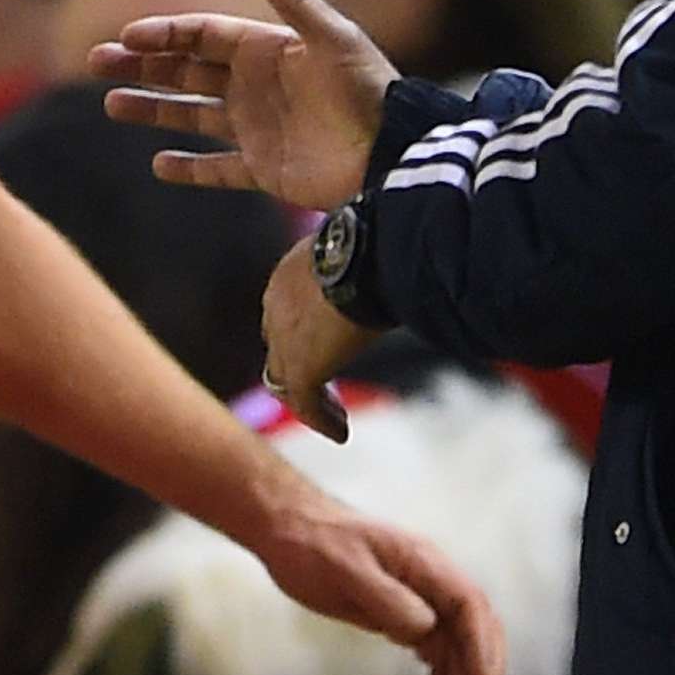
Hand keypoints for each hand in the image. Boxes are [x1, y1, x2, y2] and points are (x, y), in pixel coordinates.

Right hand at [90, 0, 397, 210]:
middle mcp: (255, 87)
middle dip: (142, 67)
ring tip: (111, 105)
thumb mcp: (333, 38)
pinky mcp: (265, 171)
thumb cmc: (368, 90)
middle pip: (186, 72)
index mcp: (267, 50)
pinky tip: (159, 164)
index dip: (164, 34)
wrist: (393, 153)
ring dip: (153, 110)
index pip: (202, 36)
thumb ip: (292, 1)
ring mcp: (257, 129)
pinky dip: (190, 169)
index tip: (126, 37)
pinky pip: (219, 169)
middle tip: (95, 63)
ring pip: (192, 116)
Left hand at [251, 493, 508, 674]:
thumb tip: (425, 629)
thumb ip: (386, 598)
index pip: (469, 607)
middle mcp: (429, 577)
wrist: (287, 527)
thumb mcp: (344, 569)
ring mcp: (417, 594)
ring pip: (455, 640)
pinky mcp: (400, 609)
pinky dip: (441, 674)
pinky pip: (433, 643)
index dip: (481, 651)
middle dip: (482, 672)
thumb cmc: (312, 544)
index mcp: (423, 562)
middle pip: (474, 626)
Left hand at [260, 235, 376, 442]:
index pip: (283, 312)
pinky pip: (304, 404)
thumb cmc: (376, 241)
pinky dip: (322, 420)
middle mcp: (275, 306)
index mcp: (288, 275)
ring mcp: (283, 339)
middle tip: (323, 383)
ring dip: (307, 399)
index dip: (300, 332)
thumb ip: (366, 263)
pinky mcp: (300, 367)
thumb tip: (399, 259)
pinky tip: (341, 433)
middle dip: (297, 363)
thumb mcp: (362, 251)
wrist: (369, 253)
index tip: (327, 344)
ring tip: (335, 416)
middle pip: (276, 345)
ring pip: (282, 380)